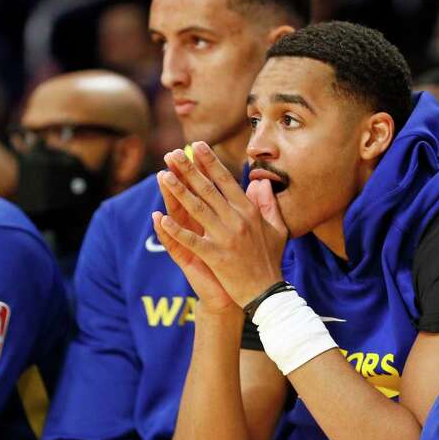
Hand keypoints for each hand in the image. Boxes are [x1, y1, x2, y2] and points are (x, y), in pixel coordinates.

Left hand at [155, 142, 288, 307]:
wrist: (267, 293)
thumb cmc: (270, 260)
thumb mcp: (277, 229)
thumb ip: (268, 203)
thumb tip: (261, 181)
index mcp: (249, 212)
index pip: (226, 181)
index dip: (210, 163)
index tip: (197, 146)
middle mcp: (238, 221)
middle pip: (208, 190)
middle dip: (189, 170)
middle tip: (173, 154)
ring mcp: (227, 239)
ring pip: (198, 210)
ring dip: (179, 192)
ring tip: (162, 176)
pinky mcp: (217, 257)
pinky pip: (192, 240)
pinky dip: (176, 230)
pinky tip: (161, 219)